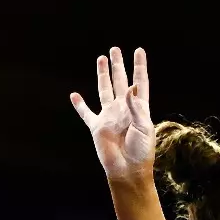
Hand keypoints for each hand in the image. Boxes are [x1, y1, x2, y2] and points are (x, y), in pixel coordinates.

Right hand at [70, 47, 152, 180]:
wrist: (128, 169)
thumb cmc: (141, 151)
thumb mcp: (144, 127)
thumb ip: (136, 106)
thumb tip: (131, 87)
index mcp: (139, 108)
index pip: (140, 82)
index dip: (139, 66)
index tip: (139, 51)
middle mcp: (123, 109)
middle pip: (120, 82)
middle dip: (118, 65)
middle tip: (115, 49)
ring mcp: (109, 117)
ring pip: (104, 90)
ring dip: (102, 75)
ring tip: (101, 59)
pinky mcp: (97, 127)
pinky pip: (86, 113)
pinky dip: (80, 105)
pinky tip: (74, 95)